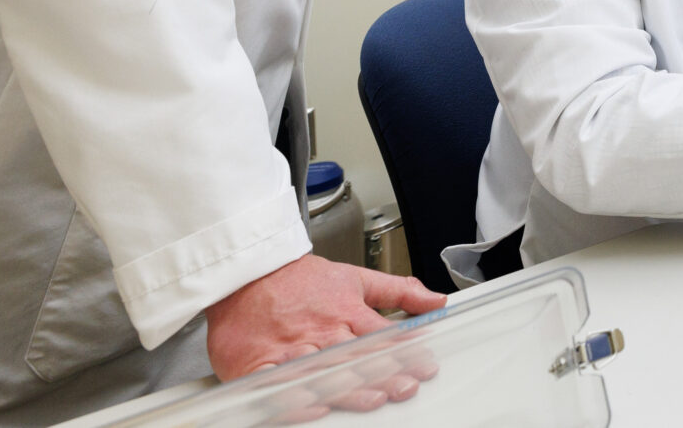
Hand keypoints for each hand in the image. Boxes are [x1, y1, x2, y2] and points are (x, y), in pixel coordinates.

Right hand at [206, 254, 445, 401]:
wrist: (245, 273)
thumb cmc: (299, 281)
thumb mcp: (355, 278)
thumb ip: (398, 292)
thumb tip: (437, 301)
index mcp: (345, 312)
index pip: (382, 335)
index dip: (406, 351)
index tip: (425, 366)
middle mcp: (320, 333)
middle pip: (355, 357)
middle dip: (383, 373)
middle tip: (405, 387)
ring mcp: (289, 350)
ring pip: (322, 372)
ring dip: (348, 388)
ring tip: (373, 398)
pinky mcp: (257, 366)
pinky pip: (275, 386)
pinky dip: (293, 399)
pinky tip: (313, 408)